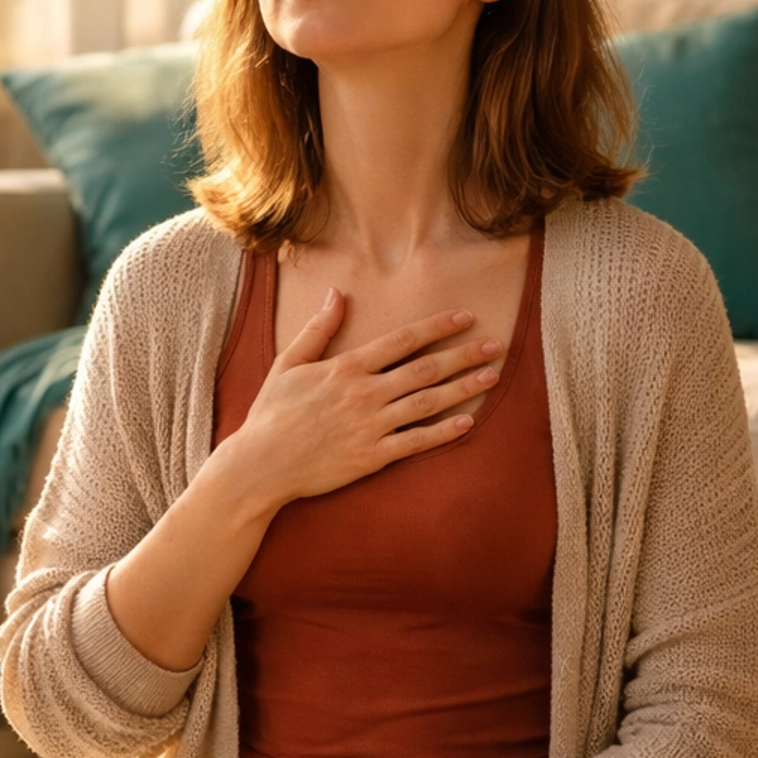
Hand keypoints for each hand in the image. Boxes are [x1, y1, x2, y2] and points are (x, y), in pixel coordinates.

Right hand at [225, 296, 503, 512]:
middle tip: (496, 345)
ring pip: (428, 402)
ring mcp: (372, 426)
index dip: (437, 327)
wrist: (261, 464)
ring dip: (464, 388)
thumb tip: (336, 293)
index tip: (465, 318)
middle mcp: (365, 393)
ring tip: (492, 376)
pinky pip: (417, 442)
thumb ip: (318, 329)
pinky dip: (443, 431)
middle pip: (426, 369)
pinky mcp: (373, 456)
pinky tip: (467, 421)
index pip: (403, 340)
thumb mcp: (289, 363)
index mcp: (347, 367)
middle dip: (464, 355)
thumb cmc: (271, 413)